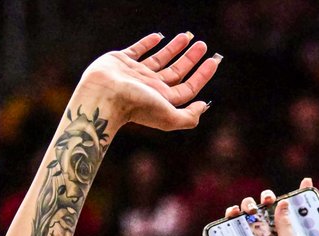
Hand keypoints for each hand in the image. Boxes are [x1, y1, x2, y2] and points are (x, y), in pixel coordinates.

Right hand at [76, 32, 217, 132]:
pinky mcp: (121, 61)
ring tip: (187, 36)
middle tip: (203, 46)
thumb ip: (188, 117)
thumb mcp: (169, 117)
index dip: (202, 75)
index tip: (213, 61)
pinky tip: (158, 36)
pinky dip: (148, 43)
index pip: (188, 88)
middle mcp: (151, 87)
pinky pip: (137, 50)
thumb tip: (204, 106)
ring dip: (174, 48)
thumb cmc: (137, 107)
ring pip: (160, 59)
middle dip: (191, 59)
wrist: (105, 95)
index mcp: (163, 100)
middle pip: (177, 72)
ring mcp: (136, 73)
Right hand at [223, 177, 310, 235]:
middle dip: (270, 199)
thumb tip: (285, 203)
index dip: (302, 199)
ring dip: (250, 205)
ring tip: (248, 208)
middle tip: (268, 197)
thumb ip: (287, 227)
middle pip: (272, 211)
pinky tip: (233, 212)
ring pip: (252, 215)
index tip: (307, 181)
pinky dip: (232, 216)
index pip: (298, 217)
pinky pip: (234, 226)